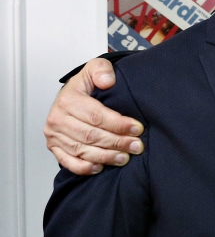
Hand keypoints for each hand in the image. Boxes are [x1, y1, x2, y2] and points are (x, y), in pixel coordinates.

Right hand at [43, 58, 144, 174]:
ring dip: (106, 156)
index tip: (137, 128)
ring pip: (82, 150)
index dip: (118, 124)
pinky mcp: (54, 147)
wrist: (69, 96)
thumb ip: (101, 70)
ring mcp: (55, 135)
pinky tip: (100, 167)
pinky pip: (68, 162)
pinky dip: (85, 167)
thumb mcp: (95, 69)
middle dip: (117, 142)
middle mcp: (58, 119)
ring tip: (125, 157)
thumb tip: (107, 81)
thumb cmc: (85, 86)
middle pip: (91, 135)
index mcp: (68, 99)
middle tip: (136, 145)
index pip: (96, 116)